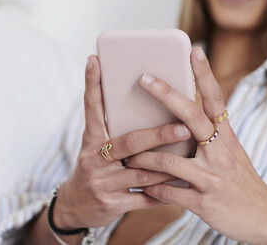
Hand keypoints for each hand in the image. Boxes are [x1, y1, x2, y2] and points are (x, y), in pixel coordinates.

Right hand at [54, 55, 192, 229]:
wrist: (75, 207)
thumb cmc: (94, 167)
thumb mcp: (96, 146)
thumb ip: (113, 127)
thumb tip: (144, 101)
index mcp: (90, 139)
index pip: (91, 108)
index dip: (92, 84)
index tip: (95, 59)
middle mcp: (93, 159)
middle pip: (128, 143)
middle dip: (157, 135)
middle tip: (183, 126)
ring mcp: (102, 183)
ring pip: (141, 173)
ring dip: (168, 165)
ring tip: (191, 155)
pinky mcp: (111, 205)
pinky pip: (144, 198)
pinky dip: (163, 193)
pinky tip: (180, 186)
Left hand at [126, 48, 266, 244]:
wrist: (265, 219)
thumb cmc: (240, 180)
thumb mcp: (230, 153)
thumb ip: (208, 136)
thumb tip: (180, 114)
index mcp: (226, 138)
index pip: (216, 100)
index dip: (205, 75)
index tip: (194, 51)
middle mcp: (220, 153)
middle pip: (191, 117)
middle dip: (166, 95)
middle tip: (143, 78)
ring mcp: (212, 178)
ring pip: (170, 161)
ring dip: (144, 158)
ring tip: (127, 157)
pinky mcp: (203, 202)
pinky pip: (170, 192)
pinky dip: (153, 189)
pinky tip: (142, 187)